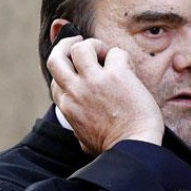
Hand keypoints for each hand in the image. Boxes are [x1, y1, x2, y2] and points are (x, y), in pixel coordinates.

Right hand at [47, 36, 163, 153]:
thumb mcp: (85, 140)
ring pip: (81, 47)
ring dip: (94, 45)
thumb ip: (80, 128)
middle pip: (56, 57)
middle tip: (79, 42)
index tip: (80, 69)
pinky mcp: (116, 75)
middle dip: (66, 45)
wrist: (134, 147)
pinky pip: (116, 53)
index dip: (67, 71)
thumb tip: (81, 131)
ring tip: (107, 54)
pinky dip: (122, 57)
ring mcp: (94, 81)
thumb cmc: (115, 148)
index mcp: (67, 106)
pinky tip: (129, 70)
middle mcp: (75, 91)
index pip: (56, 79)